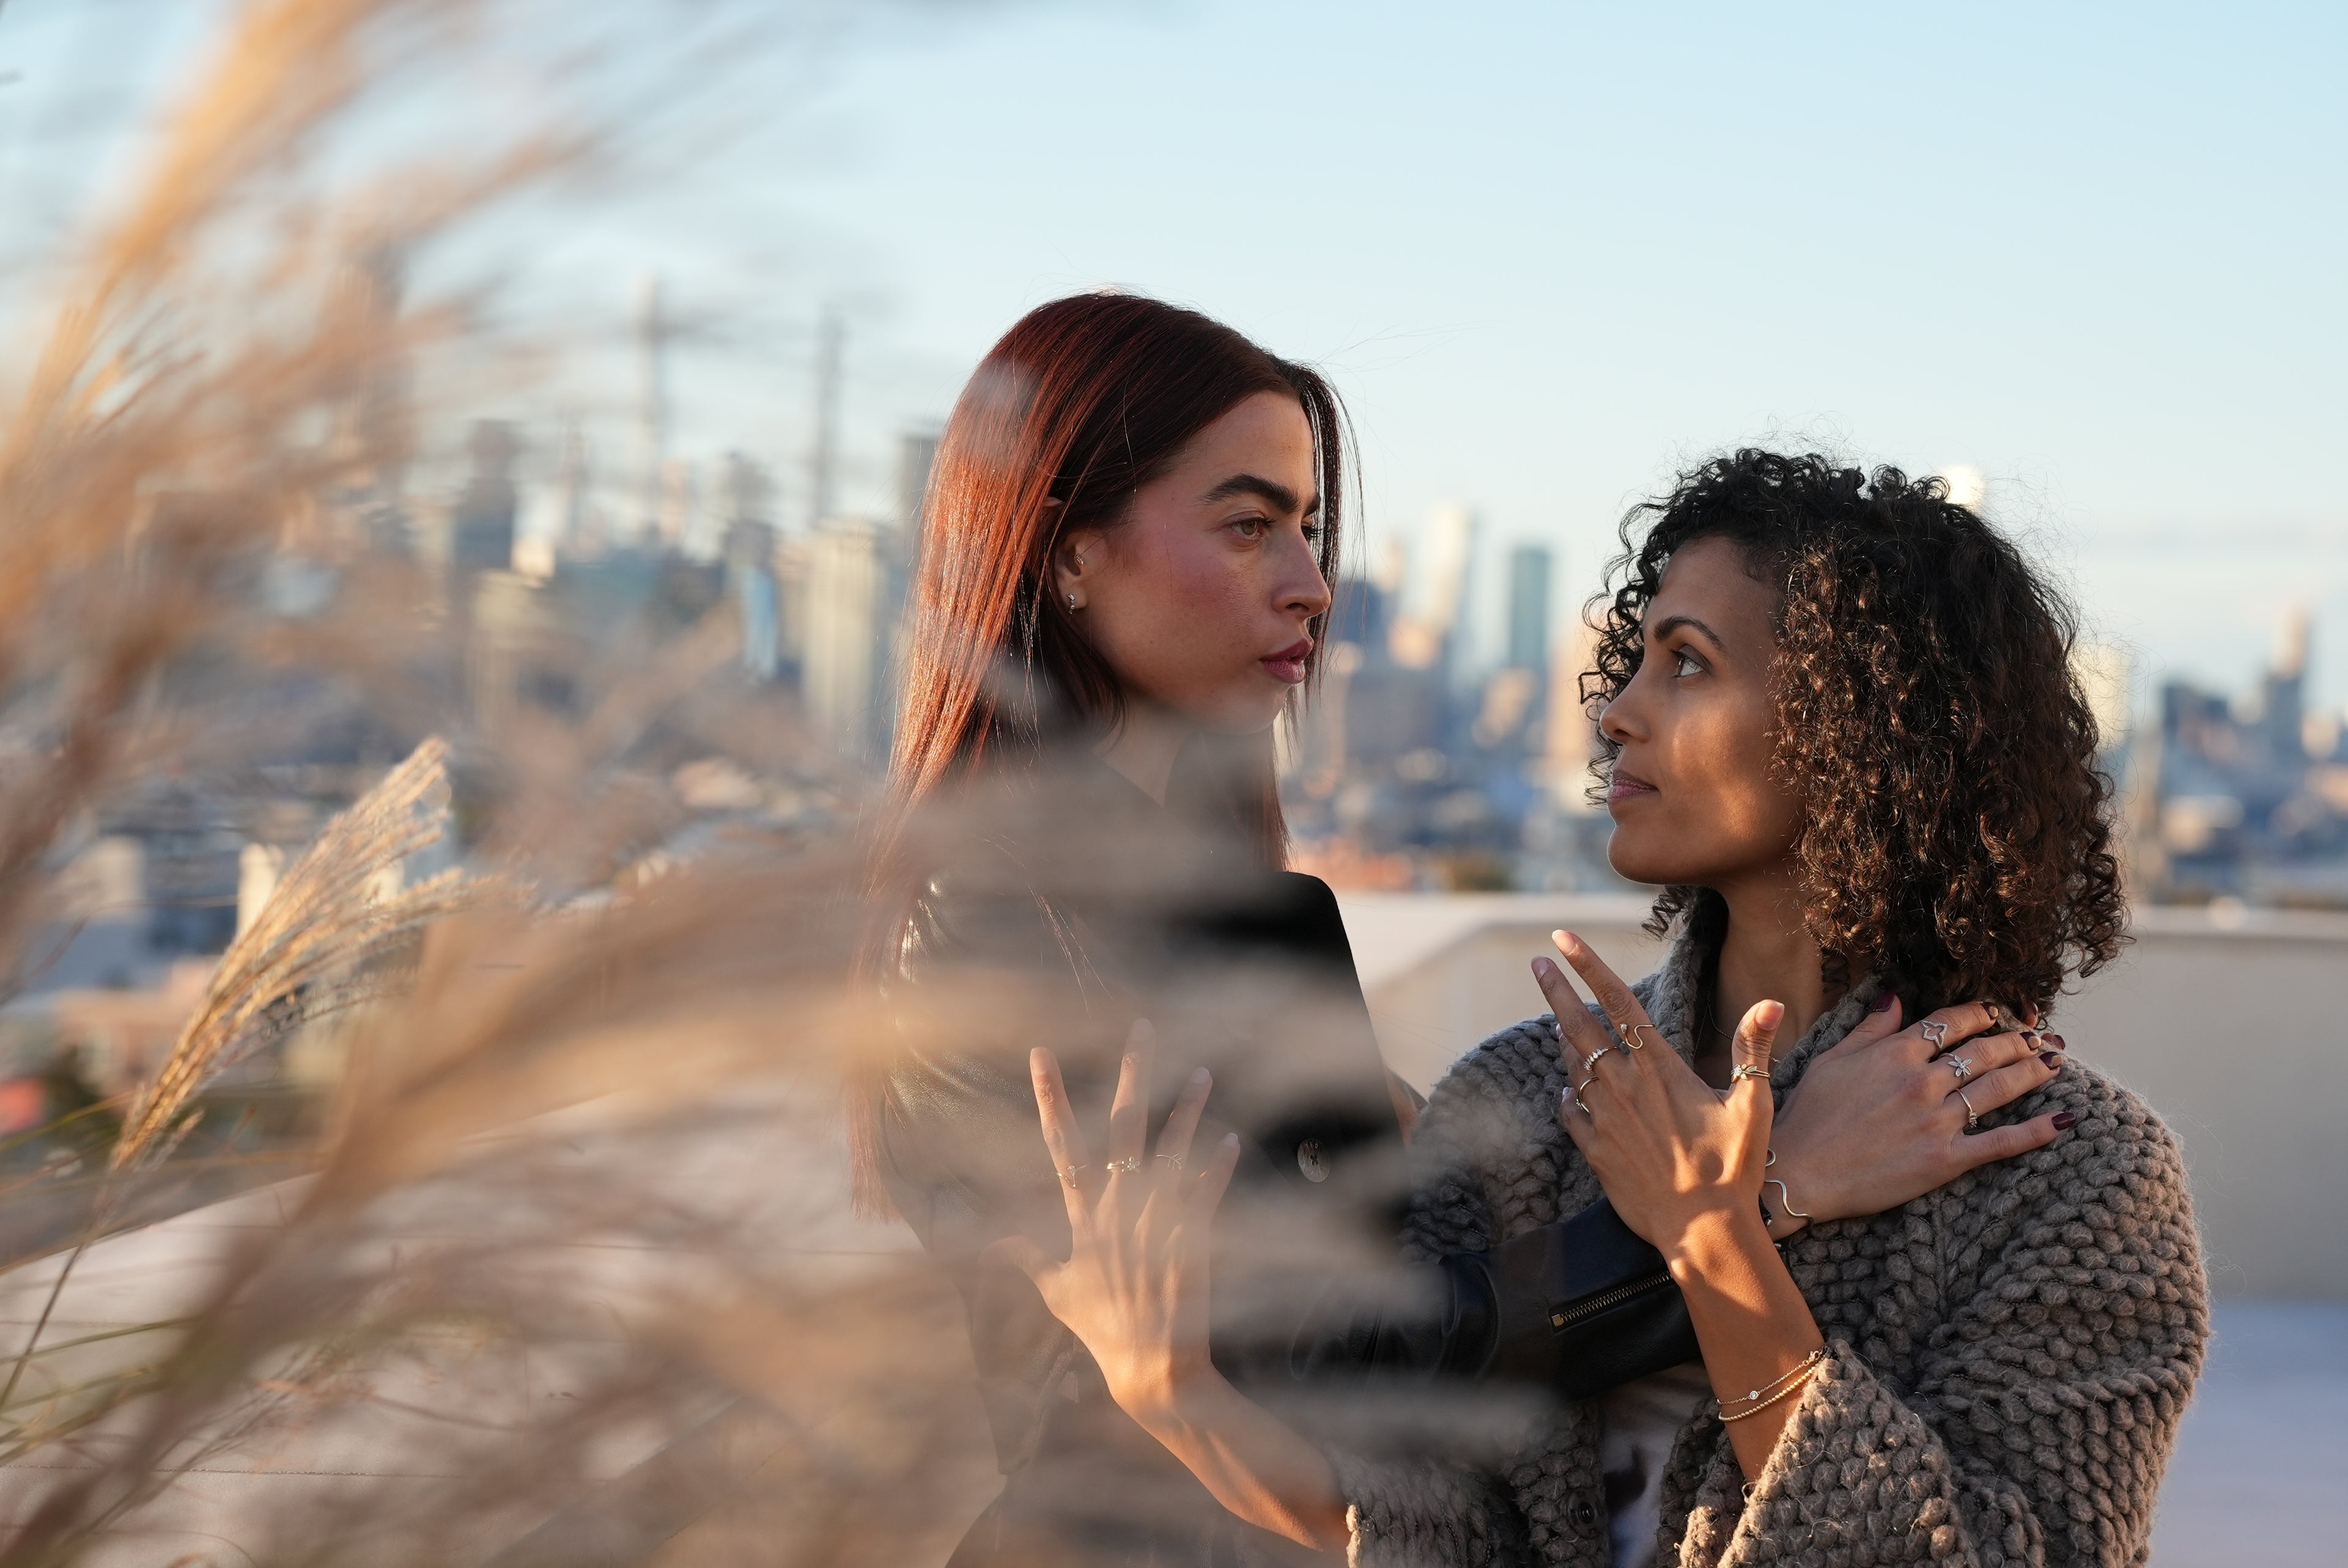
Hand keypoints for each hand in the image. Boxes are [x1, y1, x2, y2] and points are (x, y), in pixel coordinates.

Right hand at [989, 1022, 1241, 1428]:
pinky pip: (1209, 1194)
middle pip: (1124, 1128)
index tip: (1042, 1054)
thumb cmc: (1101, 1331)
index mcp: (1083, 1216)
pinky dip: (1218, 1168)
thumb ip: (1027, 1258)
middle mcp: (1120, 1208)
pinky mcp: (1194, 1239)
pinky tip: (1230, 1140)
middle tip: (1144, 1029)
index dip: (1050, 1098)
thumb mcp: (1057, 1293)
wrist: (1152, 1368)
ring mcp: (1159, 1221)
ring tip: (1205, 1074)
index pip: (1061, 1145)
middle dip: (1134, 1075)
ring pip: (1173, 1151)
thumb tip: (991, 1242)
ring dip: (1189, 1111)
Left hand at [1535, 931, 1782, 1259]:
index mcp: (1658, 1068)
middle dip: (1557, 989)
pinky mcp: (1594, 1150)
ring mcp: (1603, 1118)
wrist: (1702, 1230)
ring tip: (1558, 1020)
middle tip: (1537, 963)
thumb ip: (1752, 1049)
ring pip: (1573, 1066)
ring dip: (1564, 1039)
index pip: (1618, 1001)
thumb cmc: (1733, 1168)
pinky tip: (1567, 1089)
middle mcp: (1623, 1086)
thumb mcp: (1753, 1104)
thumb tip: (1769, 1003)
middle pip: (1579, 1025)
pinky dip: (1566, 1094)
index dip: (1589, 965)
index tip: (1563, 938)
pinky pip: (1569, 1112)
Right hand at [1766, 995, 2068, 1234]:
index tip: (1996, 1011)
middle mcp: (1923, 1080)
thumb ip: (1870, 1027)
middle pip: (1985, 1051)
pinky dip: (2037, 1131)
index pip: (1951, 1023)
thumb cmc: (1809, 1115)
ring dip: (2034, 1072)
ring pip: (1999, 1087)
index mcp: (1896, 1052)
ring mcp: (1938, 1120)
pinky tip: (2063, 1120)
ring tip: (2055, 1062)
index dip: (1980, 1014)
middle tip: (2040, 1036)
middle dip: (2018, 1040)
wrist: (1800, 1172)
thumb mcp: (1832, 1059)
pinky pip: (2002, 1142)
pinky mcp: (1946, 1159)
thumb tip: (1894, 994)